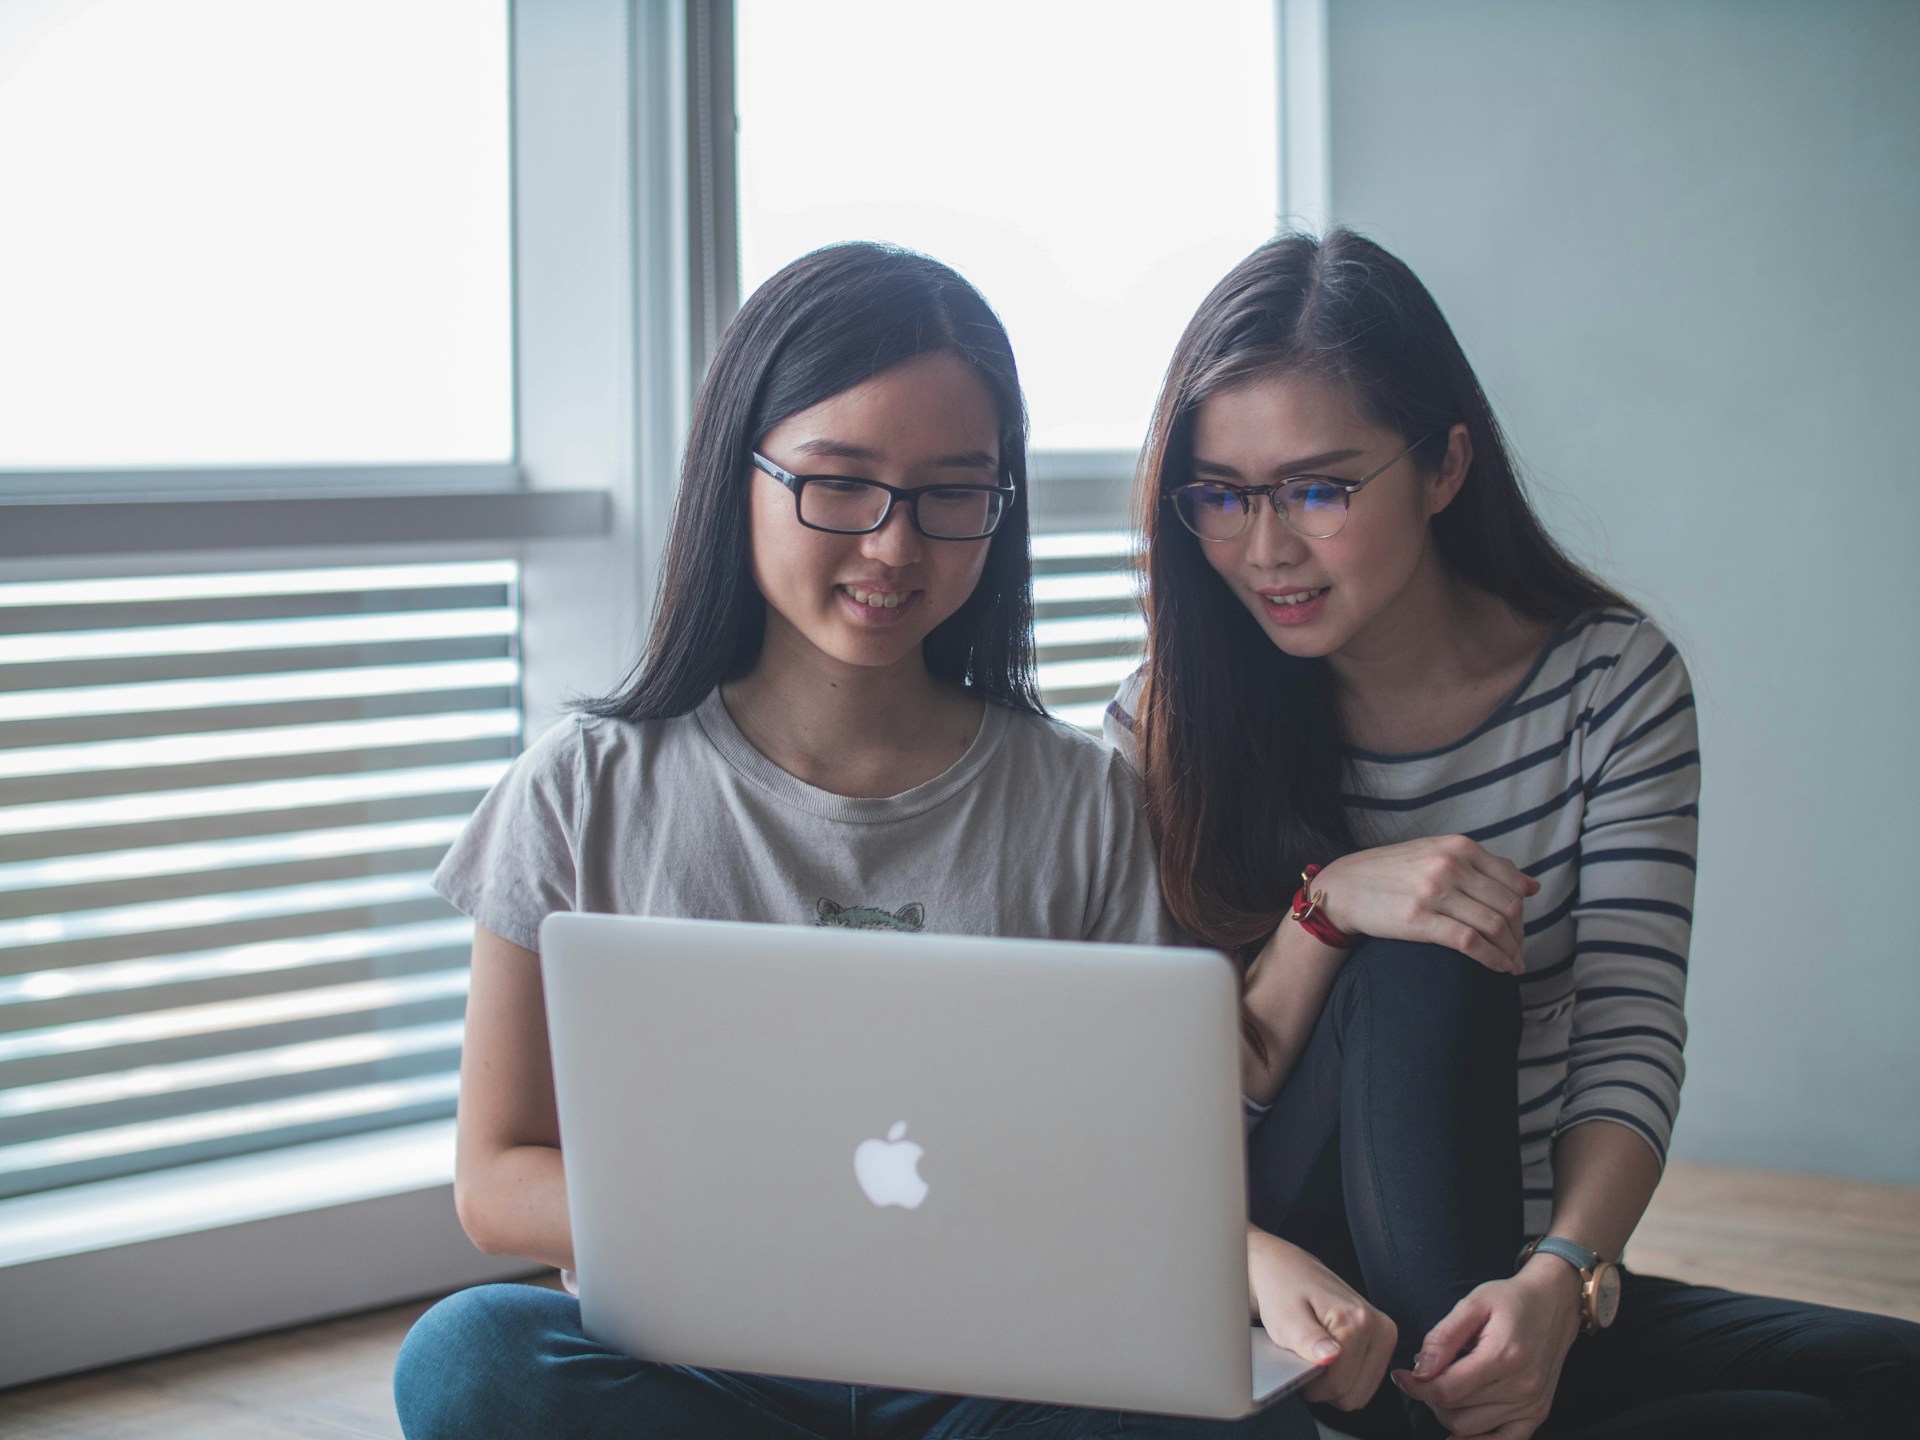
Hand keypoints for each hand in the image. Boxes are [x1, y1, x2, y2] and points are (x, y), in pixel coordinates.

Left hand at [1247, 1227, 1396, 1412]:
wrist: (1284, 1271)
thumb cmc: (1282, 1290)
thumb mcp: (1285, 1317)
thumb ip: (1307, 1339)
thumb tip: (1330, 1357)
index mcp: (1358, 1320)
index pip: (1341, 1385)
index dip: (1312, 1385)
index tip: (1298, 1365)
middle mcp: (1378, 1326)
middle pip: (1355, 1394)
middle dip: (1325, 1386)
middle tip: (1306, 1359)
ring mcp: (1383, 1334)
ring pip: (1361, 1392)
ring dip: (1335, 1383)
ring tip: (1316, 1356)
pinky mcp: (1381, 1340)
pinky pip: (1364, 1382)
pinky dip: (1344, 1377)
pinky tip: (1328, 1357)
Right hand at [1316, 836, 1539, 973]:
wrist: (1344, 887)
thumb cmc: (1392, 873)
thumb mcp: (1436, 855)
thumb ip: (1483, 866)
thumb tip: (1532, 886)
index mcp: (1458, 847)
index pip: (1512, 883)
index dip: (1523, 913)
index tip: (1519, 932)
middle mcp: (1450, 865)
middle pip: (1508, 907)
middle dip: (1519, 937)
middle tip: (1517, 954)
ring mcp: (1434, 891)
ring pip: (1494, 926)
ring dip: (1511, 952)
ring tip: (1512, 966)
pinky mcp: (1420, 920)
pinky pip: (1471, 942)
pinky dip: (1492, 959)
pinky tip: (1498, 969)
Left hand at [1391, 1256, 1581, 1438]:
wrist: (1554, 1304)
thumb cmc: (1510, 1299)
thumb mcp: (1473, 1304)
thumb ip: (1443, 1337)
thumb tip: (1419, 1370)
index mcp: (1503, 1357)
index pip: (1446, 1390)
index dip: (1415, 1387)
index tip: (1400, 1376)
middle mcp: (1521, 1388)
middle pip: (1455, 1413)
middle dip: (1430, 1396)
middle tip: (1428, 1374)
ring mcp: (1532, 1405)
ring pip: (1470, 1430)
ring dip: (1449, 1413)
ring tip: (1448, 1386)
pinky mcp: (1538, 1414)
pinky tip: (1460, 1429)